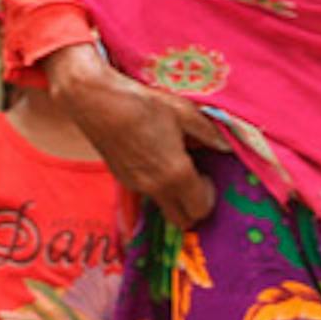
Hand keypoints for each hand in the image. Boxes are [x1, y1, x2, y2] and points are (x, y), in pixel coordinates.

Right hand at [46, 44, 228, 228]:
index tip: (206, 175)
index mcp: (176, 174)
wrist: (94, 99)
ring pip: (163, 206)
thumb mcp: (184, 113)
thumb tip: (226, 146)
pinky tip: (153, 158)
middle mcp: (155, 187)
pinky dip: (155, 185)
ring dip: (174, 196)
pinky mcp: (119, 178)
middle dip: (194, 207)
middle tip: (196, 181)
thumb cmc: (142, 103)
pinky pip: (145, 192)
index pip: (201, 209)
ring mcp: (135, 185)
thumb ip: (209, 133)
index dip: (210, 195)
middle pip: (182, 220)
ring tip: (173, 165)